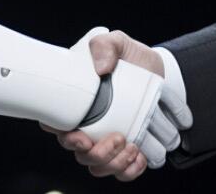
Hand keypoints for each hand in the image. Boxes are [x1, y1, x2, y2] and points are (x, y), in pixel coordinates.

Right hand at [40, 29, 191, 180]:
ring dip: (113, 163)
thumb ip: (104, 45)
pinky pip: (122, 172)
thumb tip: (101, 67)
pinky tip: (139, 157)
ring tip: (131, 146)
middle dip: (95, 153)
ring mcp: (107, 139)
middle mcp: (88, 126)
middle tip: (116, 138)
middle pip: (79, 152)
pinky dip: (129, 171)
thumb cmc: (131, 58)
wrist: (160, 71)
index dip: (60, 134)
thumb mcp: (117, 42)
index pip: (54, 124)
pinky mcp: (126, 149)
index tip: (78, 134)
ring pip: (98, 166)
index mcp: (78, 102)